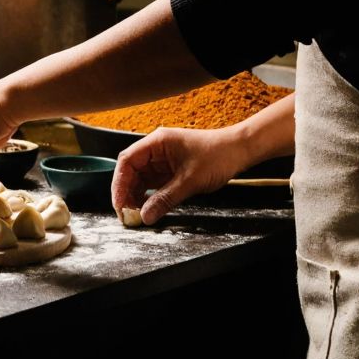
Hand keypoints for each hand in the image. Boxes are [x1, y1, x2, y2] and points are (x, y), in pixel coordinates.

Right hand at [111, 127, 247, 224]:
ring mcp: (163, 160)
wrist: (240, 151)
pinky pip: (153, 184)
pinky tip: (148, 208)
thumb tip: (145, 215)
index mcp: (157, 142)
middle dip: (126, 192)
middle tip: (126, 213)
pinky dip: (149, 196)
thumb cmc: (218, 156)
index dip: (119, 183)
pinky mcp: (170, 170)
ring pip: (140, 179)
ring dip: (136, 196)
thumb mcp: (190, 181)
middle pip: (130, 171)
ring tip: (136, 214)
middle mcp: (156, 150)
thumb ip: (165, 199)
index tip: (119, 203)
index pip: (127, 161)